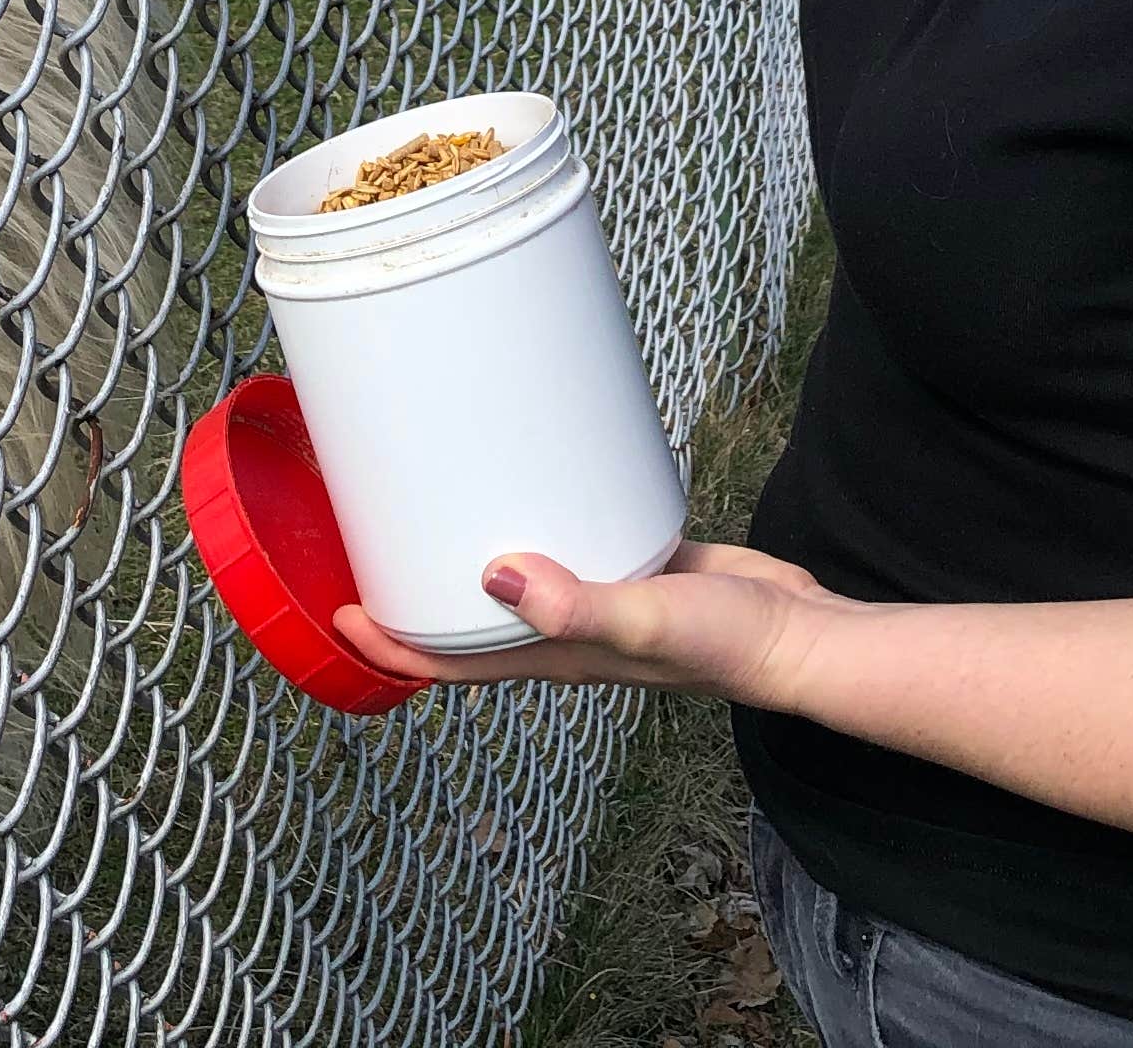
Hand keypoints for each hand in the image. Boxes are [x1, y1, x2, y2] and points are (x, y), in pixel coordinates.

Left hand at [332, 540, 854, 704]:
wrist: (795, 632)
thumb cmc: (725, 643)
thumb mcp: (647, 619)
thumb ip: (578, 605)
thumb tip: (496, 577)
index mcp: (553, 654)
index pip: (449, 661)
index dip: (388, 645)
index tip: (337, 613)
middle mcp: (562, 630)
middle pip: (465, 620)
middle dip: (410, 592)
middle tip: (366, 538)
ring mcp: (594, 594)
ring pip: (511, 579)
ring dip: (463, 554)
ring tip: (426, 497)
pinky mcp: (628, 561)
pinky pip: (564, 541)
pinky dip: (533, 519)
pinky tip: (529, 472)